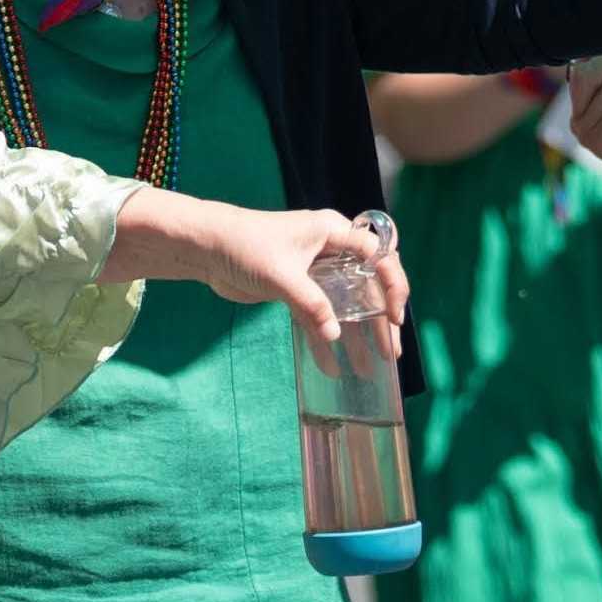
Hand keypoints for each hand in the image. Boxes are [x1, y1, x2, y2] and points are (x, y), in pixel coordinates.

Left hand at [120, 191, 406, 353]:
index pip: (378, 255)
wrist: (206, 247)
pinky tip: (332, 367)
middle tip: (392, 352)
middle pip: (368, 285)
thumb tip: (335, 335)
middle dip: (381, 320)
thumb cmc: (245, 246)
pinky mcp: (298, 289)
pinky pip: (320, 316)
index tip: (395, 317)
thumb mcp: (281, 275)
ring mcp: (315, 271)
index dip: (392, 285)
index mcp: (333, 233)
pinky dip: (325, 340)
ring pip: (346, 305)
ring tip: (371, 368)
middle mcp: (331, 250)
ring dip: (358, 335)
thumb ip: (311, 303)